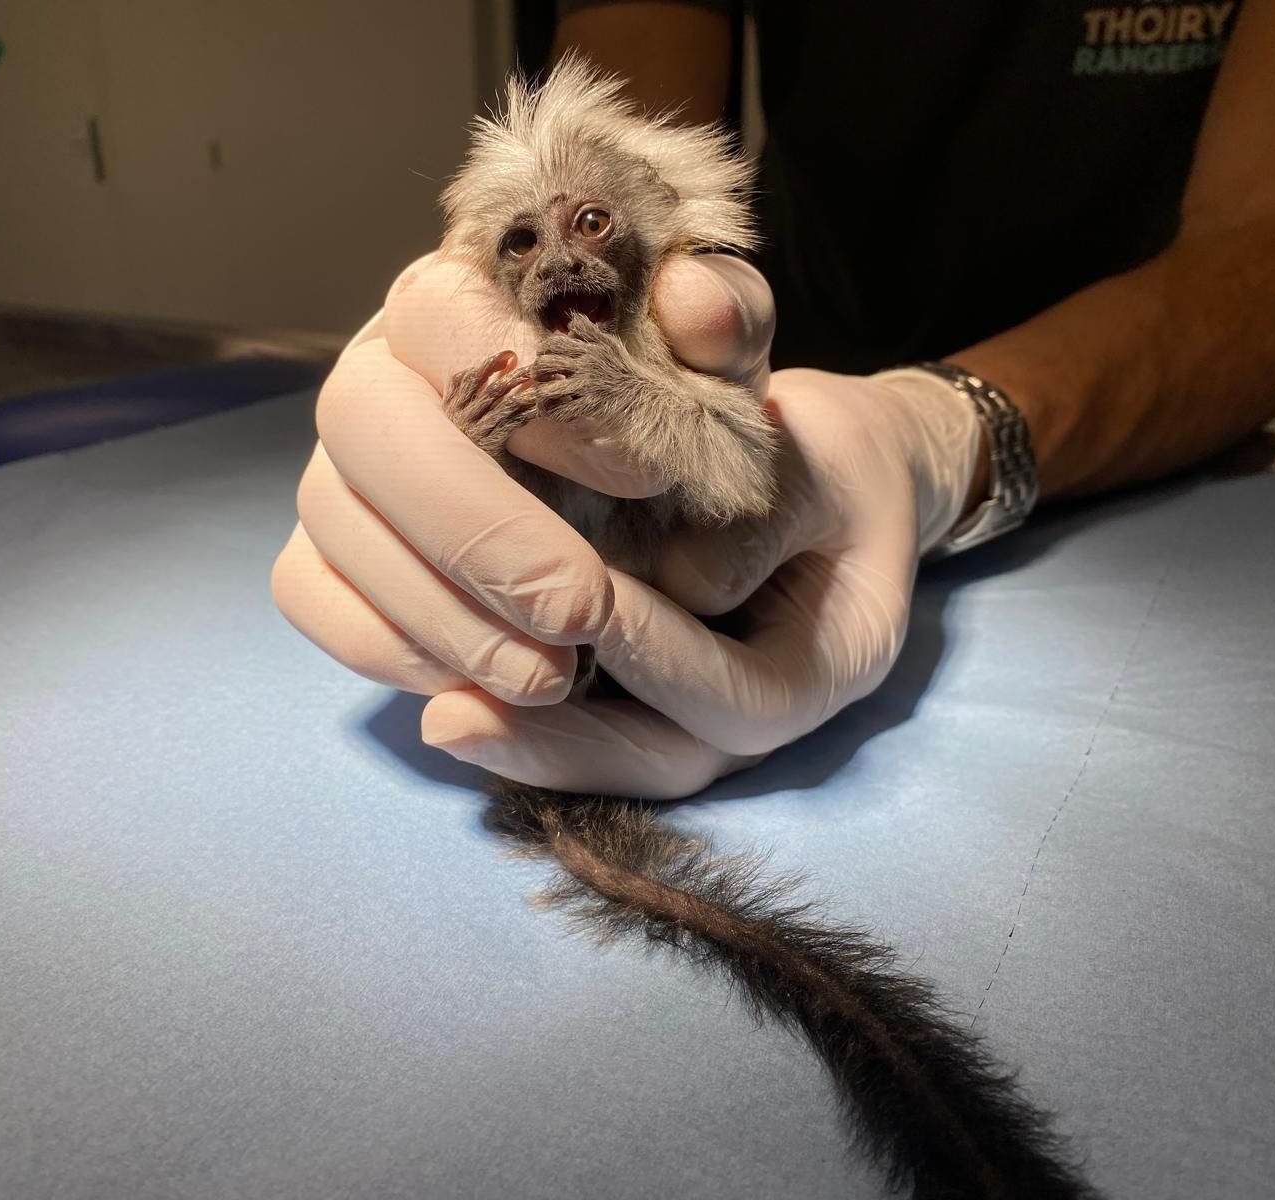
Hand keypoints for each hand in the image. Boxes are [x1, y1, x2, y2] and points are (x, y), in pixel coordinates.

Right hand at [271, 249, 773, 710]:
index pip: (451, 315)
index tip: (643, 480)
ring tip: (550, 674)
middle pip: (364, 419)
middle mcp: (378, 370)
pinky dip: (388, 644)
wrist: (648, 494)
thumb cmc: (670, 417)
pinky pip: (309, 592)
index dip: (533, 398)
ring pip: (335, 520)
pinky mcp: (319, 550)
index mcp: (461, 296)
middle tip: (579, 609)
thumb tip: (695, 304)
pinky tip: (481, 679)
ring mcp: (335, 464)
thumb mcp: (715, 363)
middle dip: (473, 526)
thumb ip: (723, 320)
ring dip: (441, 611)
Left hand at [422, 367, 983, 797]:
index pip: (739, 697)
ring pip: (612, 758)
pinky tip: (444, 681)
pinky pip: (584, 726)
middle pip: (663, 760)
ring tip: (441, 717)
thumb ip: (773, 510)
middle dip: (562, 741)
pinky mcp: (647, 700)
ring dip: (526, 742)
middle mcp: (761, 713)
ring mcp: (700, 717)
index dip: (658, 658)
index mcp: (828, 667)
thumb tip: (685, 581)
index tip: (581, 607)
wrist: (833, 473)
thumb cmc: (832, 456)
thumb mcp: (831, 459)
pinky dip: (519, 711)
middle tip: (461, 714)